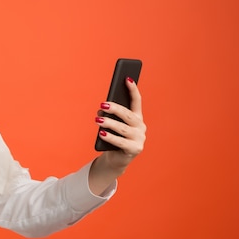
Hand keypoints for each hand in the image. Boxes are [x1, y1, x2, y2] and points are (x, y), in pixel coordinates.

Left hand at [89, 77, 145, 193]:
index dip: (132, 90)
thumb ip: (109, 116)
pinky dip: (111, 137)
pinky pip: (121, 142)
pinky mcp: (134, 149)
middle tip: (102, 105)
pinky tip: (101, 133)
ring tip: (97, 120)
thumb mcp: (112, 125)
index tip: (127, 78)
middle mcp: (141, 127)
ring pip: (123, 128)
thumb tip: (102, 111)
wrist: (116, 159)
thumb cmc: (113, 138)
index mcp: (137, 118)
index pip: (136, 101)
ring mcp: (139, 139)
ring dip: (109, 123)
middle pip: (128, 115)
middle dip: (115, 109)